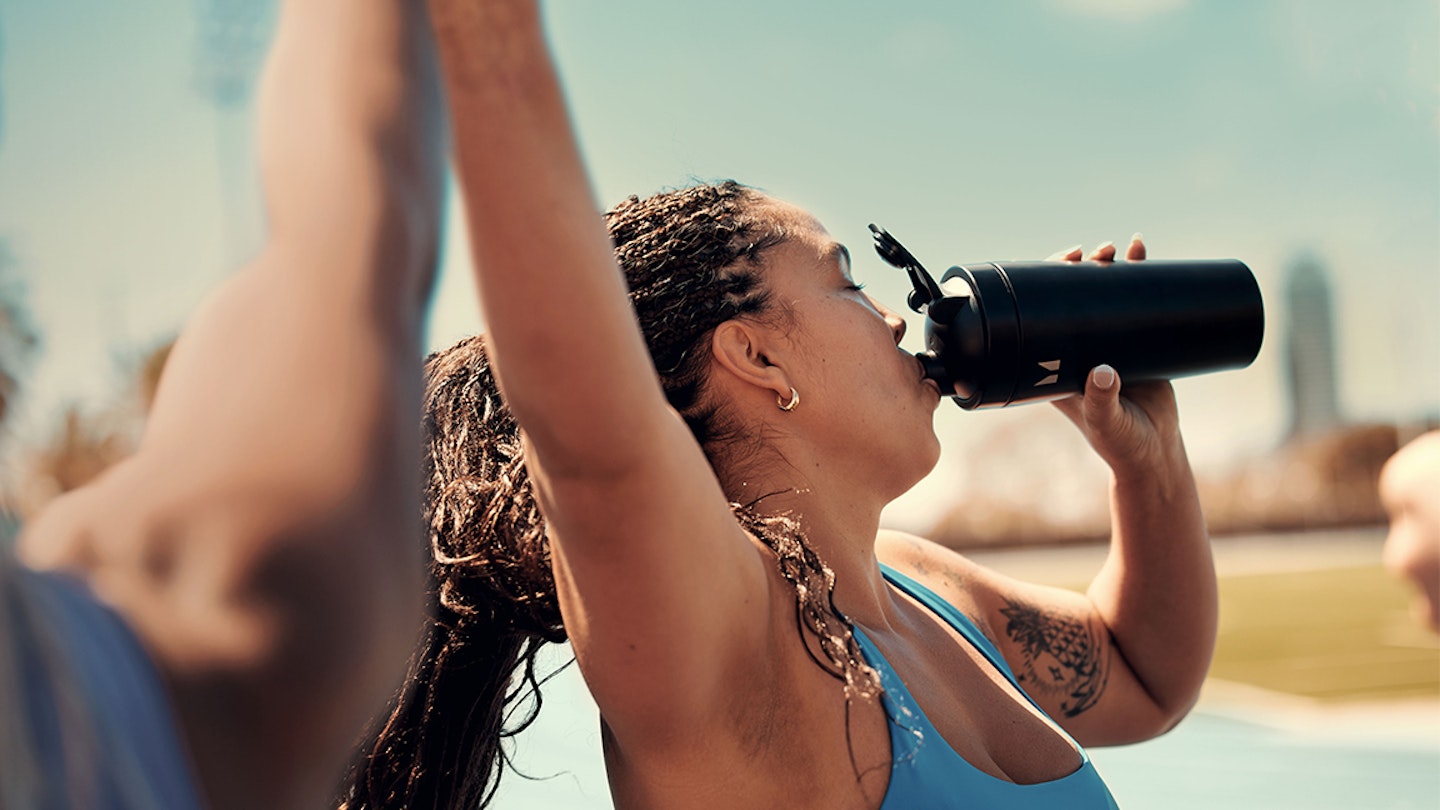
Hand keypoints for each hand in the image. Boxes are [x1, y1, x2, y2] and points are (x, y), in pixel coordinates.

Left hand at [1046, 235, 1184, 471]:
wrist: (1154, 452)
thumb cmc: (1121, 443)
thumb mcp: (1108, 422)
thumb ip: (1102, 401)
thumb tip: (1103, 373)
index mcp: (1053, 362)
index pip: (1040, 312)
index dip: (1047, 281)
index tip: (1067, 261)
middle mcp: (1075, 348)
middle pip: (1071, 296)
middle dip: (1082, 267)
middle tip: (1100, 252)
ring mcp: (1105, 343)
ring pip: (1103, 294)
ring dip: (1111, 267)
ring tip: (1127, 248)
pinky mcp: (1134, 343)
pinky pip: (1134, 303)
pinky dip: (1139, 277)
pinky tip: (1145, 254)